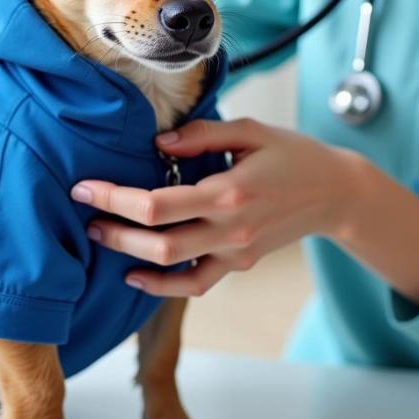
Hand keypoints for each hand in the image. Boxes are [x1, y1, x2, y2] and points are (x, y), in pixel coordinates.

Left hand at [70, 118, 367, 297]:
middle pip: (158, 242)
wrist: (335, 192)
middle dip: (113, 229)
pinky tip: (136, 276)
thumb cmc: (292, 154)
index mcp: (229, 191)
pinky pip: (196, 285)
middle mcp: (230, 228)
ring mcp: (236, 252)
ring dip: (130, 256)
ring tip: (100, 237)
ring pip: (173, 267)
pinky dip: (163, 287)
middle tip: (83, 212)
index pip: (157, 203)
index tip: (84, 187)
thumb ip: (202, 135)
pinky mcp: (240, 264)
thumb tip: (157, 144)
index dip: (114, 197)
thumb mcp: (251, 130)